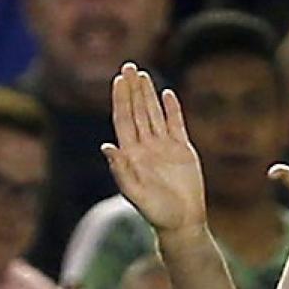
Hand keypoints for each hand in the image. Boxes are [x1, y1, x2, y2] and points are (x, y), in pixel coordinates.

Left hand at [102, 63, 206, 236]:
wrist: (182, 222)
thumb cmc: (156, 212)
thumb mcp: (134, 192)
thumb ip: (120, 169)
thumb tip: (106, 145)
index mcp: (131, 154)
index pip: (123, 119)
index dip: (120, 99)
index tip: (118, 80)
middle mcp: (145, 146)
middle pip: (137, 111)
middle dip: (132, 89)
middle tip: (128, 66)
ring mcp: (163, 146)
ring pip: (154, 114)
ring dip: (148, 94)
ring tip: (143, 74)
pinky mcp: (182, 150)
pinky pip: (176, 124)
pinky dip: (172, 109)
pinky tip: (167, 94)